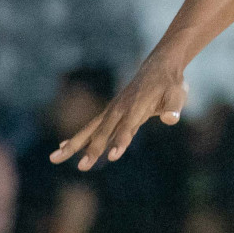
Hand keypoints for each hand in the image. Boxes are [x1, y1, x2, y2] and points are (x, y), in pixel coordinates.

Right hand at [49, 54, 187, 170]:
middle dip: (92, 149)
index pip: (129, 126)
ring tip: (55, 158)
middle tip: (82, 167)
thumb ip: (174, 107)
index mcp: (138, 105)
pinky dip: (78, 138)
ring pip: (91, 130)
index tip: (112, 156)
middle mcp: (121, 108)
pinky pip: (92, 127)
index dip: (121, 140)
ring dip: (74, 144)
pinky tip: (64, 147)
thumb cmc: (170, 83)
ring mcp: (113, 110)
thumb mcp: (178, 94)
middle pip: (104, 130)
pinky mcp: (111, 113)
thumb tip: (170, 119)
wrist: (159, 65)